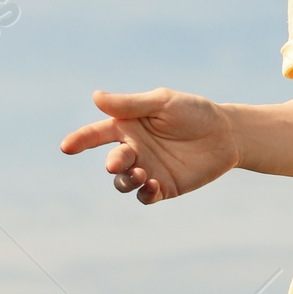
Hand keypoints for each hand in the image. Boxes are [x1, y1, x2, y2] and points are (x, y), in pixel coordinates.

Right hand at [60, 87, 238, 204]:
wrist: (226, 134)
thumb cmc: (194, 112)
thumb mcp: (163, 103)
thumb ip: (130, 104)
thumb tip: (96, 97)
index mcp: (128, 126)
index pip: (97, 133)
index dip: (81, 140)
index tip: (66, 147)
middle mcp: (133, 149)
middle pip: (113, 161)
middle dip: (113, 163)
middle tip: (118, 162)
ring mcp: (147, 170)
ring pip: (123, 182)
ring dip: (126, 180)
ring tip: (141, 174)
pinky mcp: (163, 187)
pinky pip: (145, 196)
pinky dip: (144, 193)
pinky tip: (153, 185)